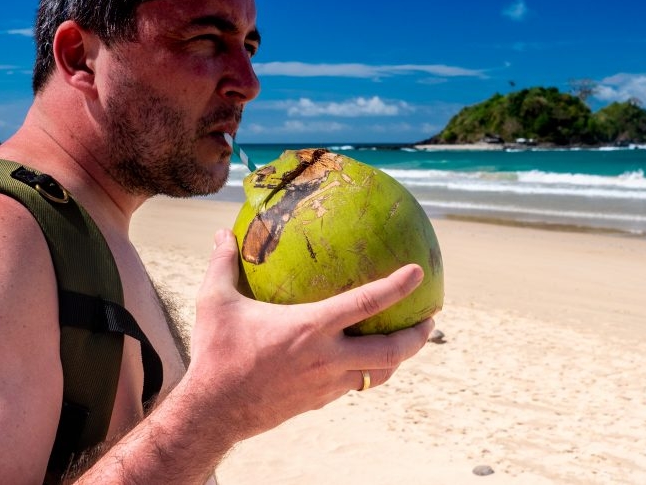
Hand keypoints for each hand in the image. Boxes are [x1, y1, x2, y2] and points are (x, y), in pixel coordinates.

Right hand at [182, 228, 433, 441]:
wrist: (214, 411)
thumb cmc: (215, 353)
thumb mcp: (214, 302)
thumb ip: (222, 263)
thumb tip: (221, 233)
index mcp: (309, 328)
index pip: (365, 303)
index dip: (397, 286)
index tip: (418, 271)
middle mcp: (326, 358)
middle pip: (391, 350)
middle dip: (418, 335)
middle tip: (431, 317)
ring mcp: (326, 383)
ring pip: (379, 374)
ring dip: (399, 358)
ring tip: (408, 340)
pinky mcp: (319, 401)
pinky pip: (354, 385)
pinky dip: (368, 371)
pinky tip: (363, 360)